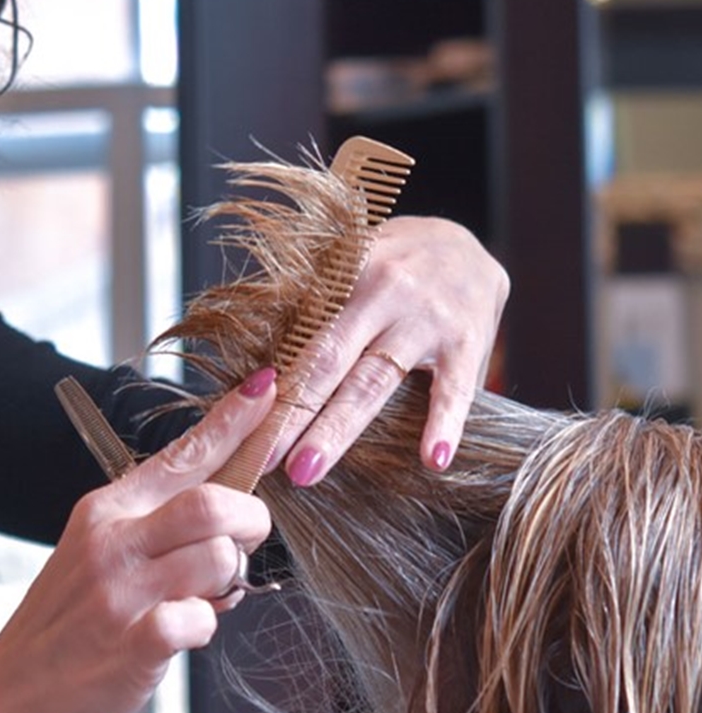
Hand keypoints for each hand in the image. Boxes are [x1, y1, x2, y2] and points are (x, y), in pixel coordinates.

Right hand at [0, 368, 276, 712]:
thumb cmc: (58, 630)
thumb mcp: (91, 556)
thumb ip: (153, 531)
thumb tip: (225, 523)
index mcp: (105, 511)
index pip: (181, 454)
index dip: (232, 420)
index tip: (267, 390)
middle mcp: (112, 543)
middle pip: (213, 501)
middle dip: (251, 519)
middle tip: (245, 543)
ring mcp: (119, 594)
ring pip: (217, 558)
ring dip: (228, 582)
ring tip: (203, 600)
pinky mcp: (130, 647)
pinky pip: (198, 620)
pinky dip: (205, 627)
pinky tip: (182, 633)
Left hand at [270, 216, 507, 483]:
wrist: (469, 243)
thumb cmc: (393, 265)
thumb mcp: (350, 266)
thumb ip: (312, 309)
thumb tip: (257, 367)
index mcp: (345, 276)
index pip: (301, 337)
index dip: (271, 383)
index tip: (242, 425)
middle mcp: (384, 294)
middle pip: (327, 362)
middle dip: (290, 413)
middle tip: (259, 458)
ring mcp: (427, 319)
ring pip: (375, 381)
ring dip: (338, 429)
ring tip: (308, 469)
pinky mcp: (467, 340)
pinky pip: (456, 388)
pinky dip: (446, 423)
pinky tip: (433, 460)